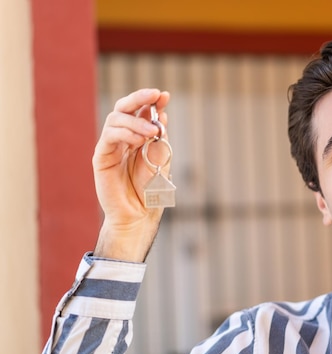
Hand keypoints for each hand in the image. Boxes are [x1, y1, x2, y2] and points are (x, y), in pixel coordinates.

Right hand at [92, 88, 170, 261]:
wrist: (139, 214)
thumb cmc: (151, 190)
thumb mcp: (161, 160)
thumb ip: (159, 139)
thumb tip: (162, 115)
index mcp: (138, 137)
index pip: (142, 112)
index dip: (151, 101)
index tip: (164, 95)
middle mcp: (122, 138)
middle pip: (125, 108)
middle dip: (140, 98)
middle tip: (155, 95)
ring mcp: (110, 146)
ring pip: (117, 119)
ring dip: (137, 121)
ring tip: (153, 131)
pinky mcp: (101, 157)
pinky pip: (109, 136)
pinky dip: (125, 133)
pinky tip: (139, 139)